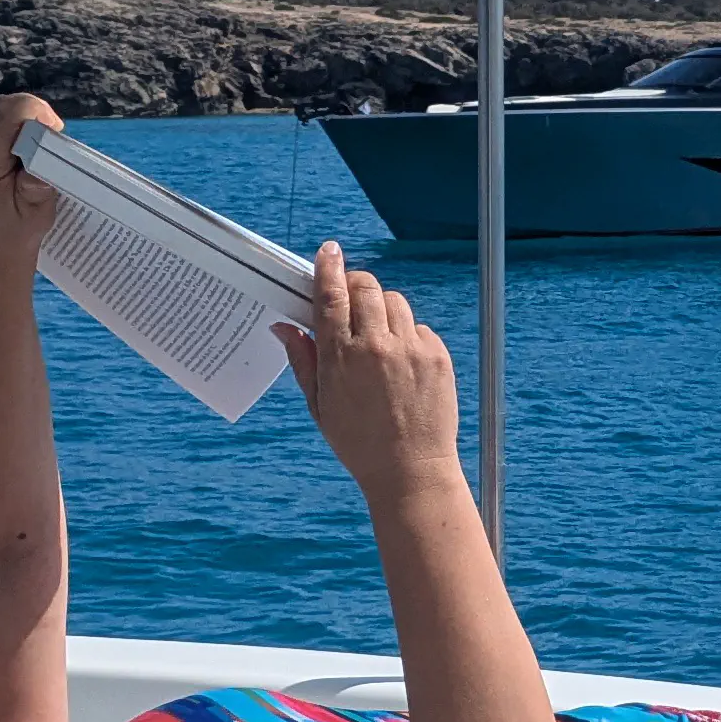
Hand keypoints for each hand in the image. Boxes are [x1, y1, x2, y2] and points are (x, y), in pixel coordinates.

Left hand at [0, 95, 62, 259]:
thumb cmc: (19, 226)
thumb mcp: (39, 211)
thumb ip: (40, 179)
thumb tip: (43, 147)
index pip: (9, 114)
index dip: (38, 114)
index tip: (54, 131)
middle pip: (2, 106)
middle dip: (30, 116)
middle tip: (46, 141)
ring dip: (16, 119)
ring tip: (27, 147)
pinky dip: (1, 123)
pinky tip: (7, 145)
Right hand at [274, 242, 461, 501]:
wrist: (410, 470)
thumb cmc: (358, 442)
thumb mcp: (319, 405)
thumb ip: (302, 360)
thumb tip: (284, 325)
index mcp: (340, 357)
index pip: (331, 296)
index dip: (328, 267)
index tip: (328, 251)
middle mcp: (375, 346)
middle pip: (365, 286)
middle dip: (355, 284)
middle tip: (351, 296)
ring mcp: (409, 349)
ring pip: (394, 301)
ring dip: (381, 308)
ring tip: (377, 338)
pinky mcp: (436, 355)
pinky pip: (418, 326)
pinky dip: (407, 335)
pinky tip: (401, 363)